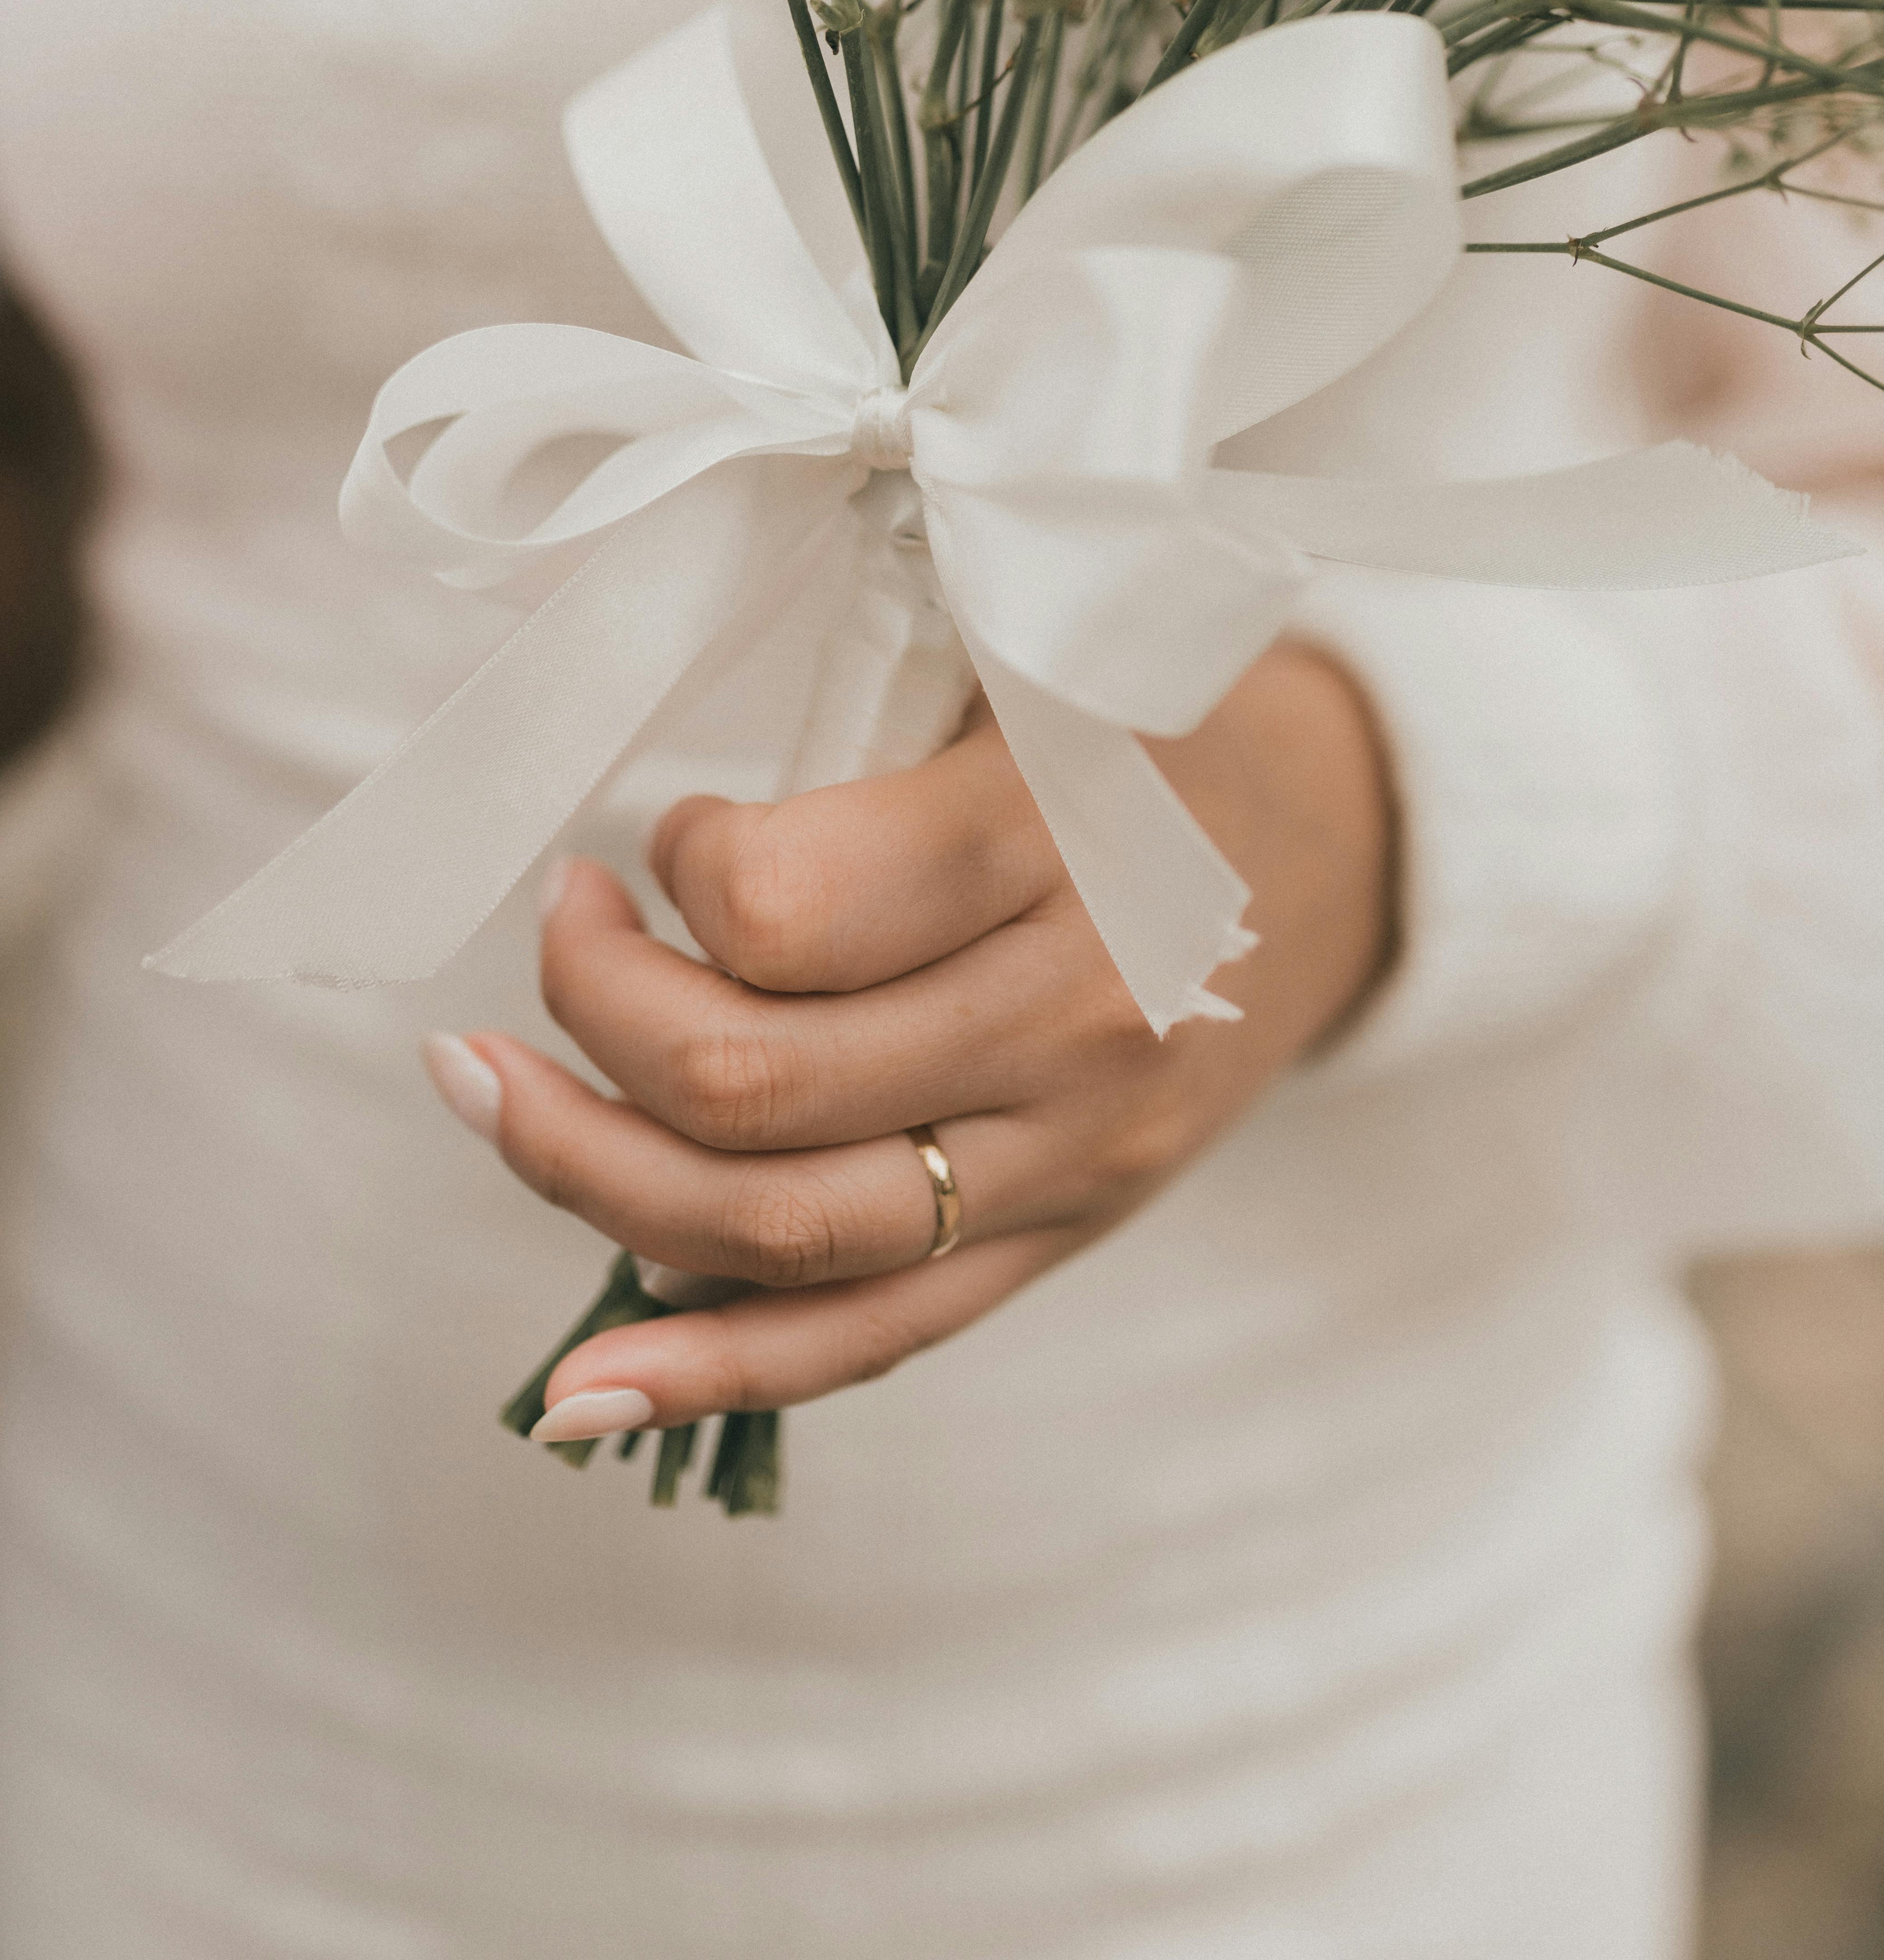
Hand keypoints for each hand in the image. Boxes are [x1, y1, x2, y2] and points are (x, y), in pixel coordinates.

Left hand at [424, 644, 1394, 1442]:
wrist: (1323, 847)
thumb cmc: (1132, 738)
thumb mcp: (1016, 679)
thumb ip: (854, 760)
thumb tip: (648, 887)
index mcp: (1050, 842)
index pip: (779, 914)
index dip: (679, 867)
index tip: (681, 829)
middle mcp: (1067, 1019)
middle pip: (746, 1088)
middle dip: (589, 1015)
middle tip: (564, 926)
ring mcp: (1069, 1157)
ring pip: (774, 1229)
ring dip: (583, 1171)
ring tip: (487, 1087)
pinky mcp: (1061, 1239)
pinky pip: (866, 1339)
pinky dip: (709, 1369)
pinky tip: (575, 1385)